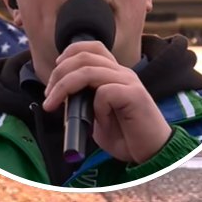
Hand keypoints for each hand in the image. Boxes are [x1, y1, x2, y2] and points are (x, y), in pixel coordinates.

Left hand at [42, 42, 172, 165]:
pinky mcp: (135, 96)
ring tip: (53, 104)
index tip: (55, 72)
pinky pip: (105, 92)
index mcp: (114, 74)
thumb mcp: (97, 114)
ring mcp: (130, 83)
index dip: (69, 53)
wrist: (152, 154)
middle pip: (84, 57)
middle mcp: (123, 73)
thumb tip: (59, 95)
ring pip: (88, 71)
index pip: (92, 47)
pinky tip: (101, 121)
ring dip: (64, 87)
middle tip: (49, 96)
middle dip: (58, 74)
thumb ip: (83, 100)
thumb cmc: (125, 136)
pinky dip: (95, 107)